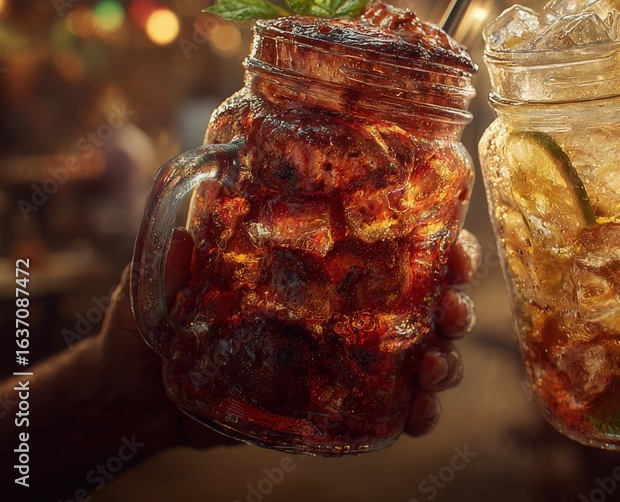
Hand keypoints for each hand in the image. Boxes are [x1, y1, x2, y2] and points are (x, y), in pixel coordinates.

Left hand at [100, 228, 479, 449]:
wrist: (135, 396)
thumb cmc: (152, 321)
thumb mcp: (161, 282)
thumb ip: (176, 259)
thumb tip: (188, 234)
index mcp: (319, 263)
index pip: (392, 241)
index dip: (436, 240)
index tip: (452, 245)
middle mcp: (345, 304)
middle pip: (425, 296)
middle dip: (454, 301)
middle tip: (452, 313)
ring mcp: (347, 355)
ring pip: (422, 351)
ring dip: (445, 359)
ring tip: (435, 369)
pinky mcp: (337, 403)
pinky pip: (391, 408)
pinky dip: (416, 412)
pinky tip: (419, 416)